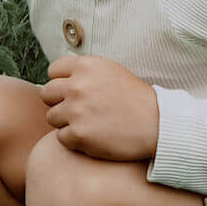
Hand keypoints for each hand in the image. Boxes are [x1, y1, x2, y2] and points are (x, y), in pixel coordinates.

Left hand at [40, 55, 158, 161]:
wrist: (159, 125)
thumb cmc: (135, 99)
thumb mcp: (111, 72)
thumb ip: (84, 72)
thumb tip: (56, 77)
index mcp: (86, 65)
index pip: (53, 71)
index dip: (62, 83)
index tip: (76, 93)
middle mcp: (78, 85)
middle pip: (47, 94)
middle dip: (60, 103)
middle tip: (80, 111)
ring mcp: (76, 110)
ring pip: (51, 117)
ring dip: (66, 122)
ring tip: (89, 124)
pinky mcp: (78, 134)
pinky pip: (61, 137)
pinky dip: (74, 140)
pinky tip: (94, 136)